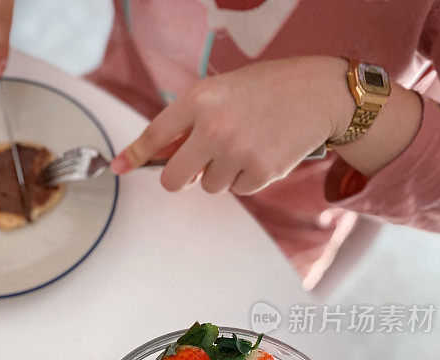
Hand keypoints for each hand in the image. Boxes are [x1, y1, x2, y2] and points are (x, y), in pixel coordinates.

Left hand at [111, 56, 355, 194]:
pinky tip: (263, 153)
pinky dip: (247, 178)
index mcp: (199, 100)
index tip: (119, 167)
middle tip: (192, 172)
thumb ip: (193, 119)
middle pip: (174, 179)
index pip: (155, 135)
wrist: (320, 94)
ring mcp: (236, 152)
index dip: (134, 155)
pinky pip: (237, 190)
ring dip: (221, 174)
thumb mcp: (224, 89)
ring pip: (209, 186)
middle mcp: (213, 127)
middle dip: (180, 179)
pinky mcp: (259, 172)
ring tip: (246, 146)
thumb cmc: (269, 89)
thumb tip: (163, 156)